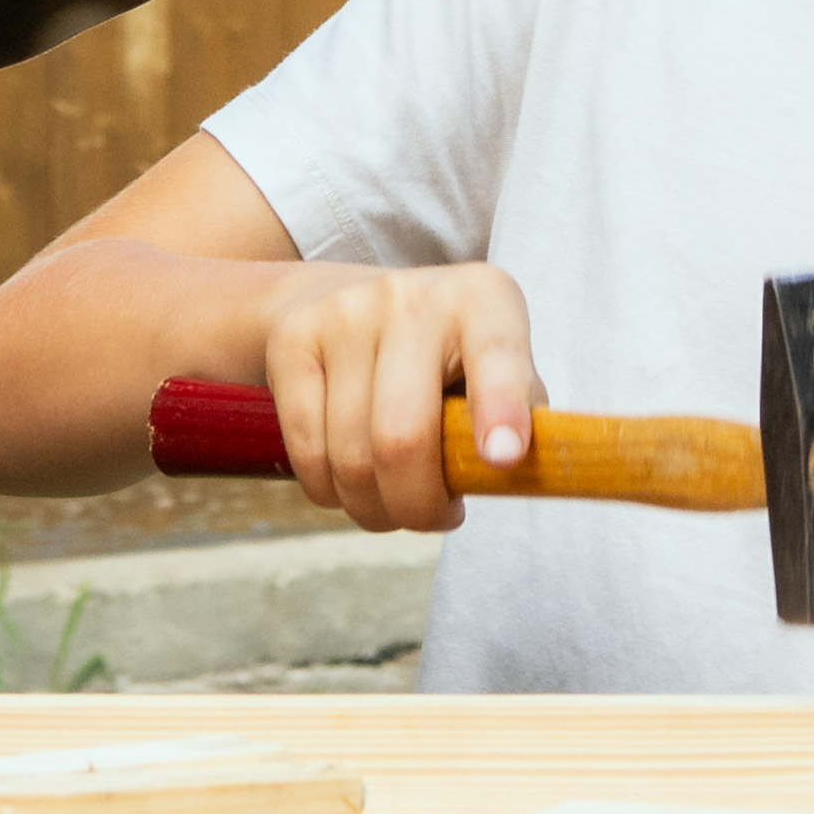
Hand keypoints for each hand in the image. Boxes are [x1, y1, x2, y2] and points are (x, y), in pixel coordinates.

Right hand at [252, 262, 549, 536]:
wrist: (344, 297)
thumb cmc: (444, 357)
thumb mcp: (497, 370)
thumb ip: (520, 422)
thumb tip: (514, 477)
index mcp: (484, 299)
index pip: (497, 356)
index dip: (499, 409)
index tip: (502, 459)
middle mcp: (412, 296)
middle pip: (403, 437)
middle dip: (418, 506)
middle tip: (434, 517)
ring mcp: (346, 314)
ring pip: (351, 458)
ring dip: (375, 509)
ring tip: (395, 500)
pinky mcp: (293, 340)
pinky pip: (308, 452)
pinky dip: (331, 492)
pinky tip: (351, 483)